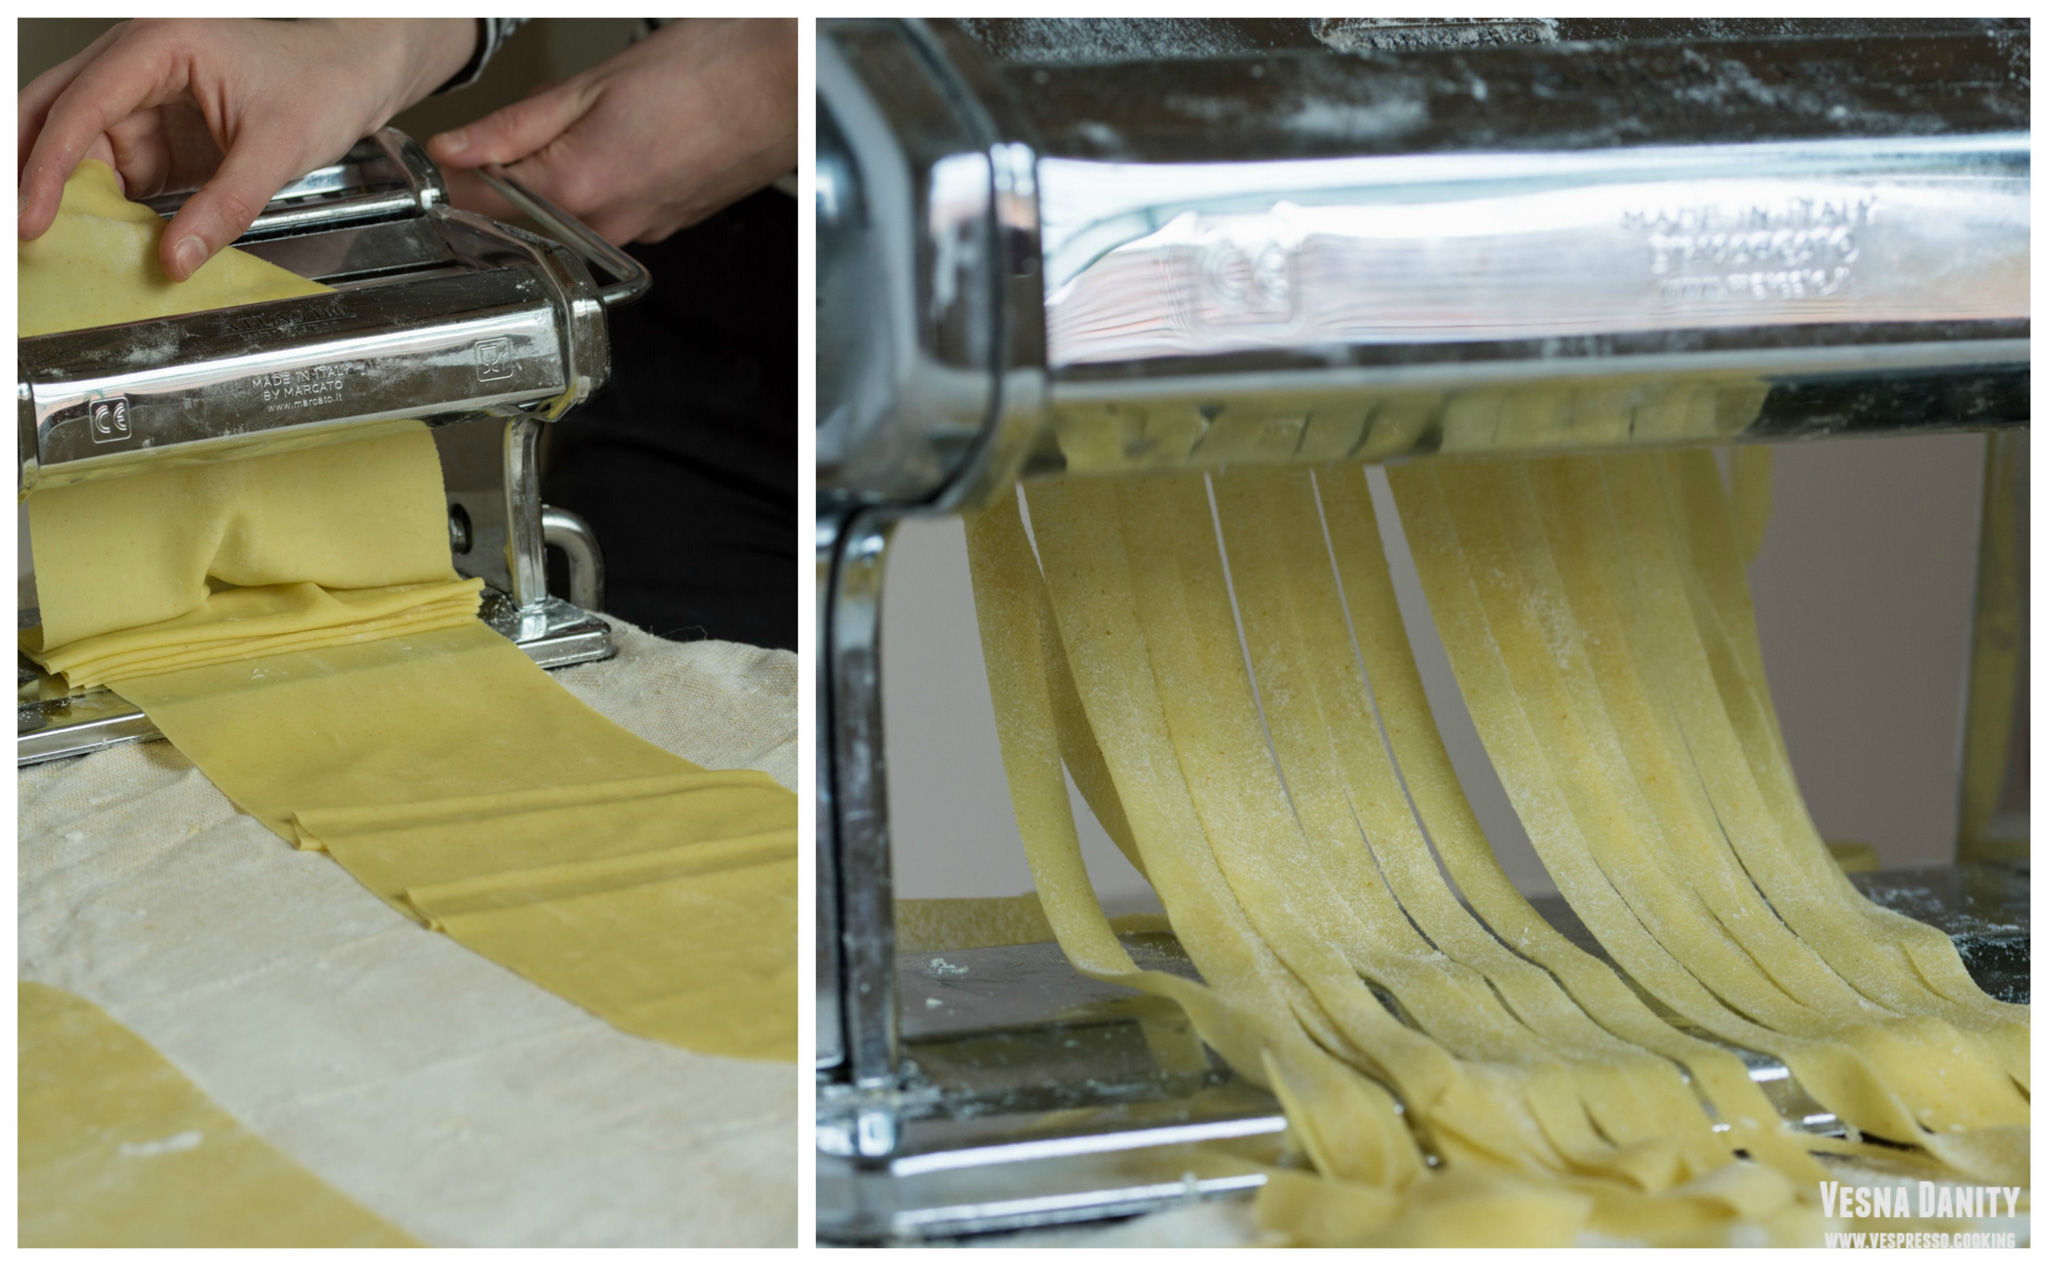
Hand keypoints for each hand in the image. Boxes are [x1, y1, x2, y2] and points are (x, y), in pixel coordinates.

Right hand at [18, 18, 472, 279]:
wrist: (353, 76)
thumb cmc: (321, 86)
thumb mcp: (279, 148)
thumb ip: (226, 205)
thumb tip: (174, 259)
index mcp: (158, 45)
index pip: (80, 107)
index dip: (44, 167)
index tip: (30, 219)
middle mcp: (135, 64)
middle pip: (51, 114)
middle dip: (25, 173)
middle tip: (16, 235)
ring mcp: (140, 99)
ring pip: (73, 145)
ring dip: (57, 193)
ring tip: (40, 243)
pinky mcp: (155, 133)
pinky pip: (109, 170)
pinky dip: (95, 206)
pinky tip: (87, 241)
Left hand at [428, 19, 795, 244]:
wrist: (781, 87)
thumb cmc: (707, 76)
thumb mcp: (590, 86)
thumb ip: (512, 126)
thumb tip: (454, 150)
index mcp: (577, 188)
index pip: (480, 204)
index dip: (450, 182)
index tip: (437, 163)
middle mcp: (609, 224)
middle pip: (523, 219)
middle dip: (501, 184)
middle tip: (503, 139)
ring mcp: (642, 230)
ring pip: (569, 219)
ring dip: (554, 187)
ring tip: (574, 134)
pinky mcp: (666, 225)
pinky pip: (611, 216)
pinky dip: (598, 188)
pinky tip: (614, 148)